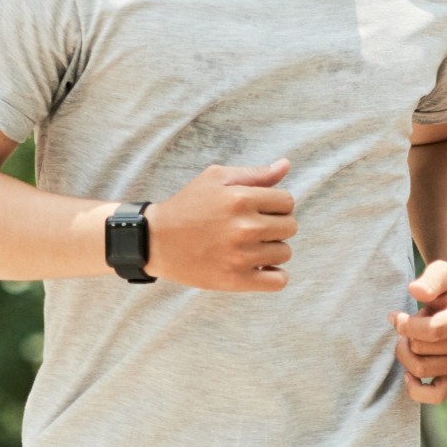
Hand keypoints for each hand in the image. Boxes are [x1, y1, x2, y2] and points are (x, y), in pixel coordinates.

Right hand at [145, 160, 294, 291]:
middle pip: (290, 227)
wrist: (156, 241)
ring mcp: (241, 256)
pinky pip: (278, 281)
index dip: (276, 205)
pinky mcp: (235, 280)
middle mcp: (244, 227)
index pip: (287, 201)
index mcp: (241, 198)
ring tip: (252, 247)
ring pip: (285, 252)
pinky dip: (275, 275)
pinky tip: (261, 267)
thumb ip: (255, 173)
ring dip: (273, 250)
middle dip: (276, 226)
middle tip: (255, 229)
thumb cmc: (188, 206)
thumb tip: (286, 165)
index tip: (261, 210)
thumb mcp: (216, 179)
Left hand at [391, 260, 446, 405]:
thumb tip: (416, 291)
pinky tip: (407, 375)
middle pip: (422, 350)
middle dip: (405, 337)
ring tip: (408, 340)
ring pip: (421, 370)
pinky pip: (436, 396)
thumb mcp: (443, 272)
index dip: (406, 325)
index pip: (432, 331)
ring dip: (405, 355)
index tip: (395, 316)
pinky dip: (417, 390)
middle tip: (405, 326)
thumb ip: (431, 279)